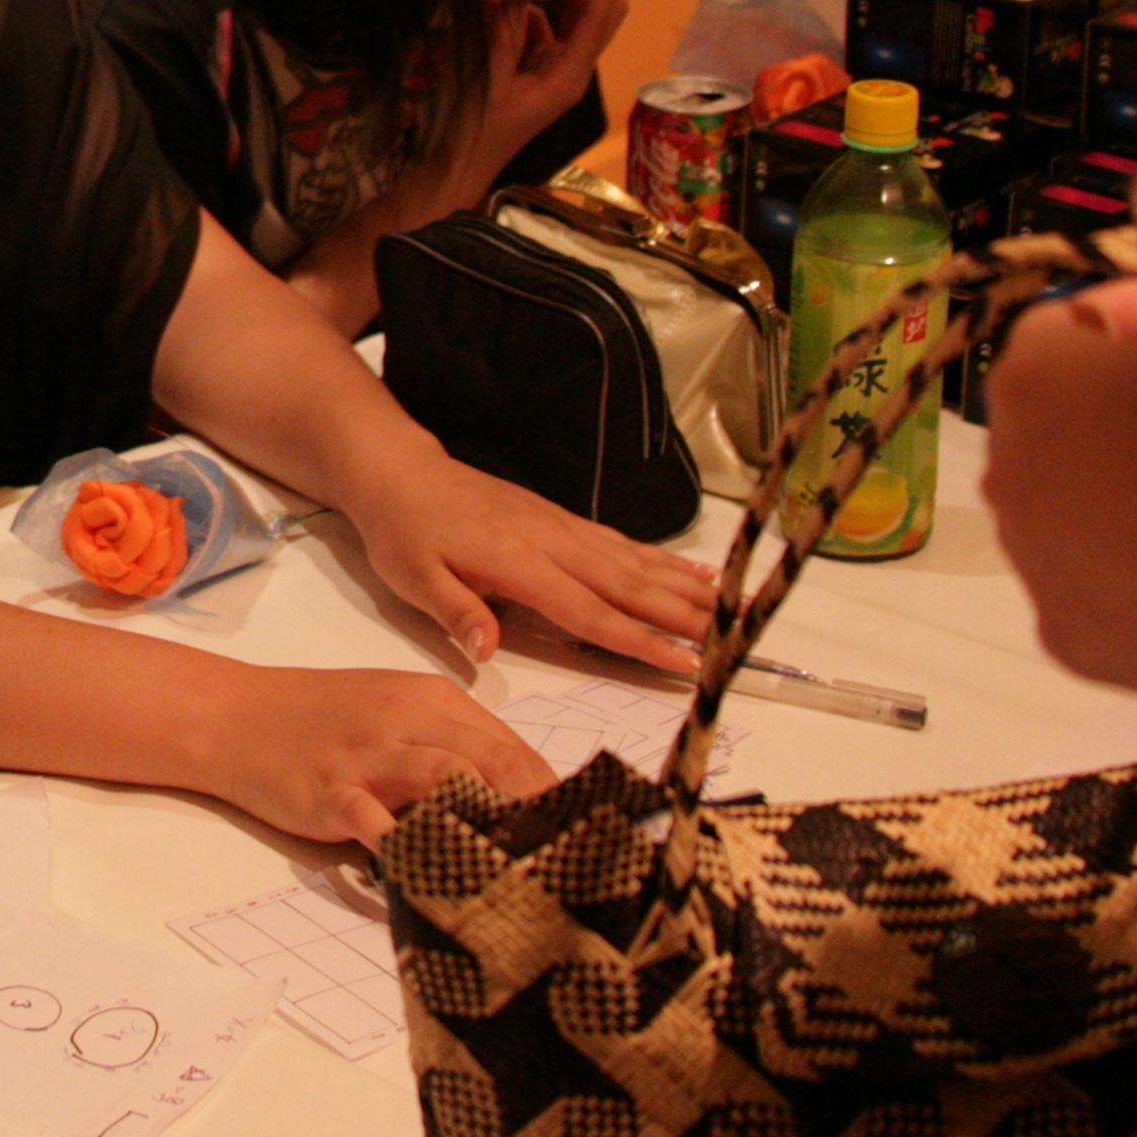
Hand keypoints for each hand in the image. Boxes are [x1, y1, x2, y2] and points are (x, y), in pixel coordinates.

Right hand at [207, 664, 559, 846]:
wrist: (235, 716)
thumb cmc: (320, 718)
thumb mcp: (393, 711)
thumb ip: (449, 744)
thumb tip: (513, 796)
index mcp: (431, 700)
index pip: (511, 746)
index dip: (550, 794)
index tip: (578, 836)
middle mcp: (407, 720)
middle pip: (494, 760)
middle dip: (537, 810)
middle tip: (565, 861)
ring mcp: (369, 756)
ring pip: (448, 778)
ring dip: (489, 824)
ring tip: (519, 870)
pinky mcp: (332, 792)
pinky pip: (378, 822)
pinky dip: (410, 848)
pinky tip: (434, 876)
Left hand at [344, 455, 714, 674]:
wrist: (403, 472)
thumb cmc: (405, 532)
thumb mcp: (413, 578)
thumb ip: (456, 614)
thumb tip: (486, 654)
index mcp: (519, 563)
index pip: (590, 612)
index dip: (640, 641)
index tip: (685, 663)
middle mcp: (551, 541)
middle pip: (628, 585)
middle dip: (684, 616)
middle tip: (733, 641)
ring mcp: (561, 527)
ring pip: (633, 561)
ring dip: (684, 586)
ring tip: (730, 608)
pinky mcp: (561, 518)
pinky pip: (621, 542)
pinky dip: (662, 558)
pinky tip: (692, 570)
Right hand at [479, 0, 633, 168]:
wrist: (458, 168)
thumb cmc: (472, 130)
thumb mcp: (485, 78)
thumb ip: (503, 33)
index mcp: (568, 76)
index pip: (600, 17)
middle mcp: (571, 71)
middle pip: (600, 15)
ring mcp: (555, 70)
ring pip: (569, 19)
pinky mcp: (536, 70)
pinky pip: (541, 29)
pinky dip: (524, 13)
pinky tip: (497, 4)